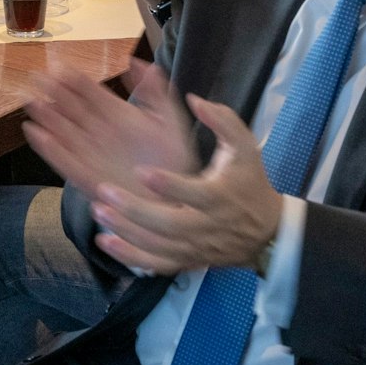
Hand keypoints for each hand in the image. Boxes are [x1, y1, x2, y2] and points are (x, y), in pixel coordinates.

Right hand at [22, 57, 199, 199]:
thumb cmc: (174, 159)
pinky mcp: (84, 176)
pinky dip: (48, 148)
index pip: (90, 91)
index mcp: (117, 114)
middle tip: (37, 76)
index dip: (74, 79)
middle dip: (53, 92)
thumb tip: (142, 62)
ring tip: (30, 101)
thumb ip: (157, 93)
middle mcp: (99, 131)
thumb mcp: (170, 121)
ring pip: (61, 131)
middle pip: (70, 108)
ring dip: (45, 117)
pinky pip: (62, 160)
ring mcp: (90, 153)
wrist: (175, 198)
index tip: (59, 66)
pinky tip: (34, 133)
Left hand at [88, 95, 283, 273]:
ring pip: (158, 246)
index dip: (168, 185)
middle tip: (106, 191)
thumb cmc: (249, 182)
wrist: (266, 231)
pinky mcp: (186, 260)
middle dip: (135, 210)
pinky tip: (105, 241)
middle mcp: (206, 226)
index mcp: (219, 197)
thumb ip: (223, 120)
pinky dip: (130, 257)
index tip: (142, 171)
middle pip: (169, 225)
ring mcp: (195, 247)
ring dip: (126, 231)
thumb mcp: (245, 147)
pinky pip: (156, 264)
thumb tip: (195, 100)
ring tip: (98, 211)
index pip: (193, 193)